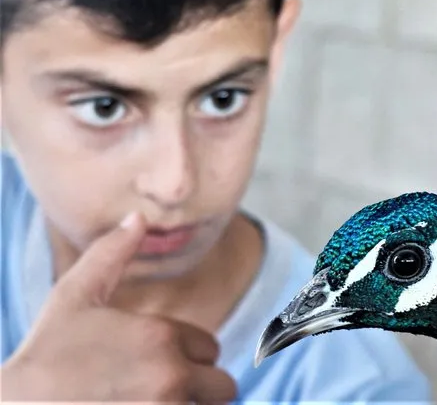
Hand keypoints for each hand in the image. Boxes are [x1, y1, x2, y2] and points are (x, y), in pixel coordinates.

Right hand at [1, 212, 236, 401]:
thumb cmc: (46, 353)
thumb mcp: (75, 295)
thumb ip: (112, 253)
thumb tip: (138, 218)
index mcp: (162, 337)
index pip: (211, 349)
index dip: (190, 357)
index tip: (159, 363)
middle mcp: (171, 377)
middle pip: (222, 388)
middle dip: (201, 389)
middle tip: (165, 391)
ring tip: (154, 403)